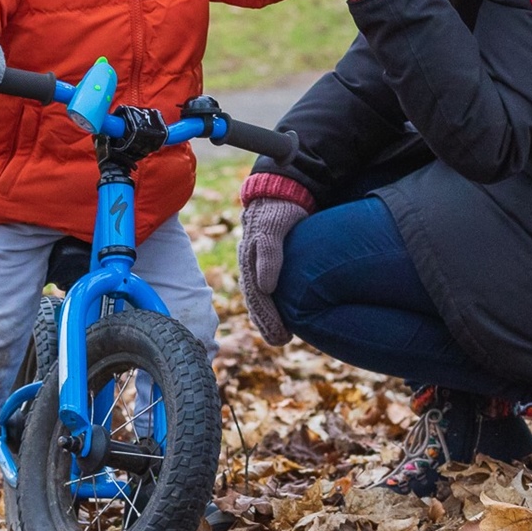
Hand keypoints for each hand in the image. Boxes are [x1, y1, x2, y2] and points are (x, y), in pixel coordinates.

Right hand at [238, 197, 306, 345]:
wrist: (277, 189)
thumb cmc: (279, 208)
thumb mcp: (274, 227)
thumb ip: (269, 255)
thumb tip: (265, 288)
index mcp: (251, 259)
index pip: (258, 296)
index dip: (269, 318)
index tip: (282, 335)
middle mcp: (249, 262)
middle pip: (256, 299)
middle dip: (267, 322)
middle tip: (281, 341)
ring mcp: (253, 260)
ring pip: (256, 295)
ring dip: (265, 317)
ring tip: (278, 337)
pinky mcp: (259, 257)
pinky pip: (259, 286)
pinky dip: (264, 304)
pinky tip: (273, 316)